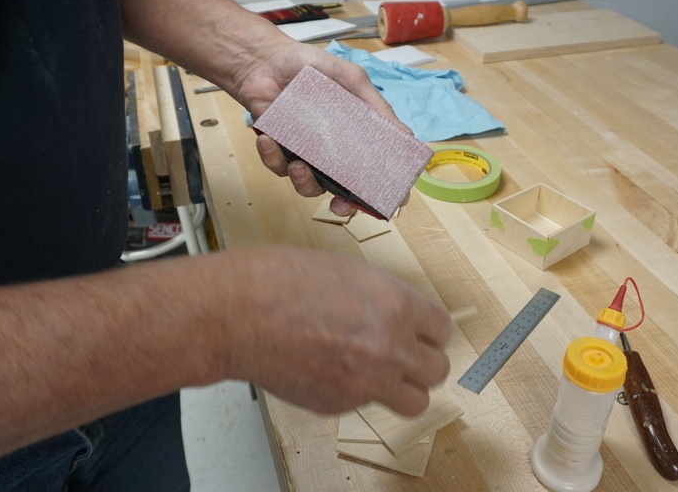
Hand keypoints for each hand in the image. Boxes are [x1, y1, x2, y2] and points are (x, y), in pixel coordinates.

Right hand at [220, 245, 451, 415]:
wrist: (236, 313)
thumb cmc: (277, 281)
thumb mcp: (345, 271)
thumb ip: (381, 297)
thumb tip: (397, 314)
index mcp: (394, 303)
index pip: (442, 329)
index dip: (429, 331)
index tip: (420, 333)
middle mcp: (389, 344)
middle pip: (437, 369)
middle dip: (422, 362)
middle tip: (404, 355)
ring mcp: (366, 379)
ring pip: (415, 401)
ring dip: (404, 388)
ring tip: (382, 374)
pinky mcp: (340, 403)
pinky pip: (369, 405)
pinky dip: (359, 393)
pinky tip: (335, 371)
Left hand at [235, 40, 410, 215]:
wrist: (265, 59)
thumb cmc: (311, 66)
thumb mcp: (352, 80)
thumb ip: (376, 106)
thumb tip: (407, 136)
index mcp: (353, 136)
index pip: (372, 170)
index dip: (382, 188)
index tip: (391, 203)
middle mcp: (331, 151)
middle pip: (342, 190)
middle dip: (342, 204)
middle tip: (339, 203)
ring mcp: (304, 153)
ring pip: (308, 185)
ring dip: (303, 180)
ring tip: (298, 164)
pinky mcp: (276, 151)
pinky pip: (277, 167)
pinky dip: (272, 156)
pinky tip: (268, 139)